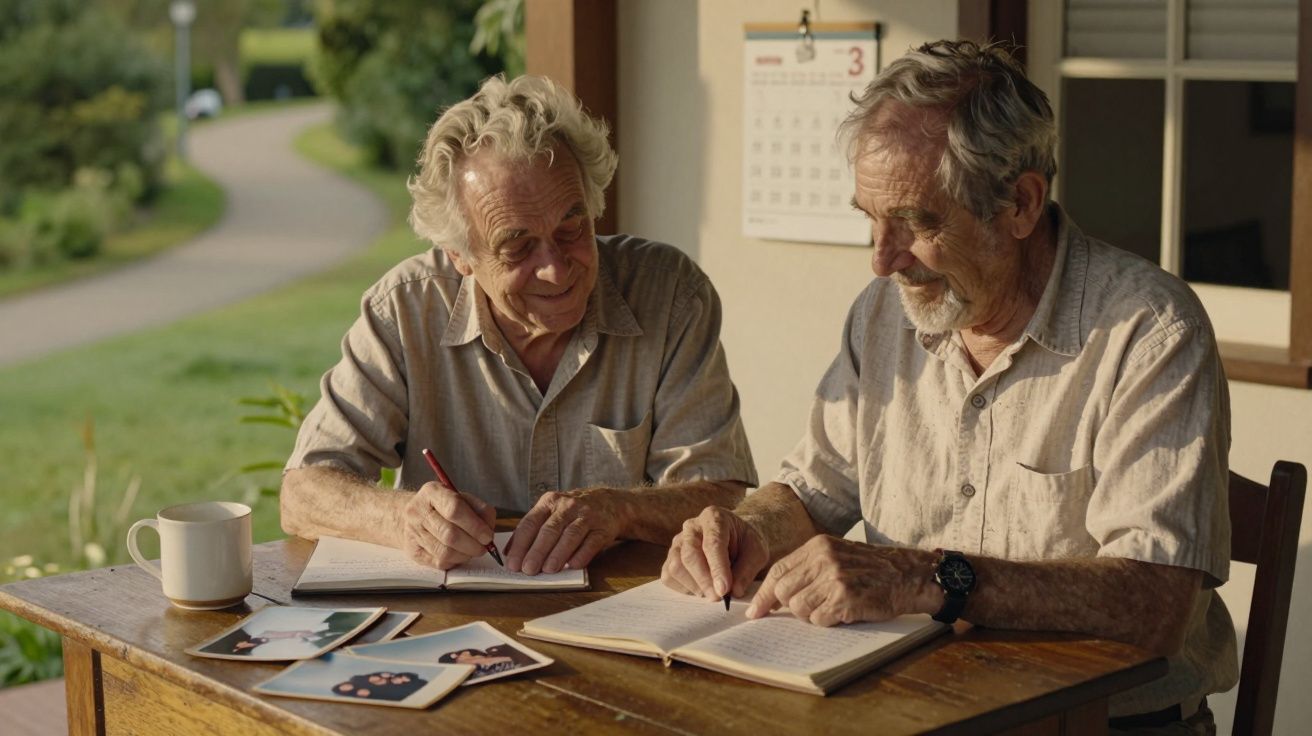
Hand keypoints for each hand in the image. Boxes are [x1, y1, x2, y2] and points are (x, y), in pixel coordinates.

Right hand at [399, 481, 495, 569]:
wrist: (410, 516)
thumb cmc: (441, 507)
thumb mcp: (461, 497)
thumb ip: (479, 509)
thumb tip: (489, 528)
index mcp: (431, 492)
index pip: (455, 509)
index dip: (475, 526)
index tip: (488, 535)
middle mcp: (417, 512)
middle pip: (450, 534)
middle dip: (473, 544)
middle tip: (485, 546)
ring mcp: (412, 533)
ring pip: (445, 552)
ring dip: (466, 554)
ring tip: (474, 550)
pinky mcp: (414, 552)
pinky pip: (439, 562)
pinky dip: (456, 561)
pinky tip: (460, 554)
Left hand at [504, 488, 623, 574]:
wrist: (609, 503)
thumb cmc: (573, 512)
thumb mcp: (551, 512)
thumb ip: (532, 529)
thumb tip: (508, 553)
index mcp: (550, 502)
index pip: (531, 522)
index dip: (520, 544)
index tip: (513, 563)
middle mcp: (568, 506)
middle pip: (550, 530)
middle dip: (537, 551)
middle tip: (528, 569)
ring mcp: (587, 516)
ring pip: (570, 535)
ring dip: (558, 554)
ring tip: (548, 570)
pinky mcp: (603, 528)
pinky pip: (592, 542)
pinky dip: (581, 554)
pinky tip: (572, 565)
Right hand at [661, 506, 768, 600]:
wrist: (736, 538)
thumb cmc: (746, 543)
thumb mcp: (757, 552)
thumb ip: (747, 569)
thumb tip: (734, 591)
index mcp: (714, 518)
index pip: (712, 543)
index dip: (717, 568)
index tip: (724, 590)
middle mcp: (691, 527)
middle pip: (689, 555)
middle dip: (704, 580)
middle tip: (719, 598)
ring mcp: (677, 542)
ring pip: (676, 567)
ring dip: (694, 586)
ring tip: (713, 593)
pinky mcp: (670, 558)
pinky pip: (668, 577)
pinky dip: (684, 589)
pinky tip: (701, 589)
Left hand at [747, 535, 936, 625]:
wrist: (908, 574)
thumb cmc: (871, 569)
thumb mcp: (836, 555)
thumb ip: (808, 568)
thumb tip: (774, 594)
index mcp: (817, 546)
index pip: (778, 571)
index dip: (764, 594)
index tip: (755, 611)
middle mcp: (823, 558)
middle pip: (783, 592)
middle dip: (789, 607)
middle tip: (807, 610)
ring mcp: (834, 578)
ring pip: (799, 608)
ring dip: (811, 615)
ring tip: (831, 608)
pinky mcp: (846, 598)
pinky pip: (819, 619)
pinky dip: (827, 622)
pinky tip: (843, 613)